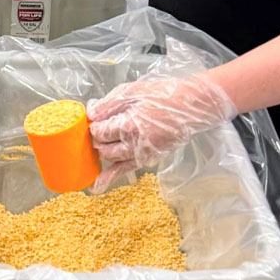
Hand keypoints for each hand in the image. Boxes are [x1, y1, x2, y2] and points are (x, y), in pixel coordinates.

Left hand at [87, 72, 237, 191]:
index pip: (99, 132)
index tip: (94, 119)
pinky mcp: (148, 159)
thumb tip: (90, 114)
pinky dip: (110, 178)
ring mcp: (141, 155)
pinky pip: (124, 171)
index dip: (93, 126)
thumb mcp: (131, 92)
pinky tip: (96, 187)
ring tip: (98, 145)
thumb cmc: (162, 96)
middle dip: (97, 139)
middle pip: (103, 148)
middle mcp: (134, 145)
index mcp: (129, 126)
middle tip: (98, 128)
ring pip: (111, 159)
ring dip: (102, 152)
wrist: (189, 107)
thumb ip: (108, 105)